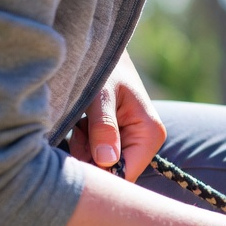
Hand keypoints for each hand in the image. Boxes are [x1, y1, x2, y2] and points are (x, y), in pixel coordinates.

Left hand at [69, 50, 164, 181]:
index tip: (75, 162)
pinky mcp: (120, 138)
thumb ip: (104, 127)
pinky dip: (85, 143)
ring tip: (80, 124)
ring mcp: (134, 141)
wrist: (102, 50)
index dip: (101, 174)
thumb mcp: (100, 96)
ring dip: (85, 149)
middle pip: (114, 171)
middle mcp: (147, 141)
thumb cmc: (104, 68)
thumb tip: (107, 162)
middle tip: (79, 133)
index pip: (126, 173)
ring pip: (103, 163)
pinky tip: (82, 125)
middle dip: (90, 158)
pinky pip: (98, 154)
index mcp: (150, 133)